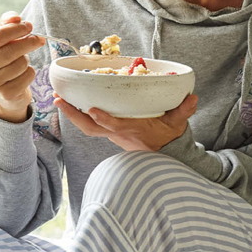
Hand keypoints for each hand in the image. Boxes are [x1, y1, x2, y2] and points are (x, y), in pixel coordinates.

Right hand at [0, 11, 44, 122]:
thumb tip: (16, 18)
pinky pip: (27, 76)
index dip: (16, 29)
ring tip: (21, 61)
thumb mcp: (1, 40)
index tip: (29, 26)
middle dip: (29, 42)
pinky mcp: (6, 94)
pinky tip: (23, 73)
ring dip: (26, 60)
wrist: (2, 90)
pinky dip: (30, 72)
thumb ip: (7, 24)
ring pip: (21, 64)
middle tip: (39, 39)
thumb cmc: (2, 59)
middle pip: (11, 50)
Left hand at [53, 92, 198, 150]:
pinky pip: (90, 126)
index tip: (93, 110)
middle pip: (91, 128)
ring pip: (87, 128)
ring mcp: (111, 134)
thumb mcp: (178, 124)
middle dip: (74, 115)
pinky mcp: (109, 132)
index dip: (104, 119)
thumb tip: (192, 97)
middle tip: (58, 100)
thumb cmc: (169, 137)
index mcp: (133, 130)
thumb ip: (184, 111)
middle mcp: (118, 134)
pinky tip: (70, 103)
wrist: (164, 155)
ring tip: (58, 99)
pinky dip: (78, 116)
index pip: (116, 126)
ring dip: (71, 114)